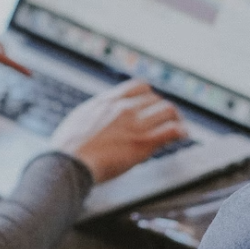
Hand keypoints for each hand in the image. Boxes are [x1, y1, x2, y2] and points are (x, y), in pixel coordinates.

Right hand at [50, 80, 186, 183]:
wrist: (67, 162)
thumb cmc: (66, 148)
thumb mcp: (78, 119)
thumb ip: (94, 114)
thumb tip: (97, 116)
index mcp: (107, 101)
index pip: (138, 86)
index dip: (149, 95)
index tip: (152, 105)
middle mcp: (123, 108)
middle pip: (155, 98)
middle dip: (162, 109)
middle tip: (167, 120)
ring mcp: (134, 124)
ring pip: (168, 110)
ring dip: (176, 118)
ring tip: (179, 127)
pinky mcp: (143, 143)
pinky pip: (171, 130)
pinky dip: (181, 131)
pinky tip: (183, 135)